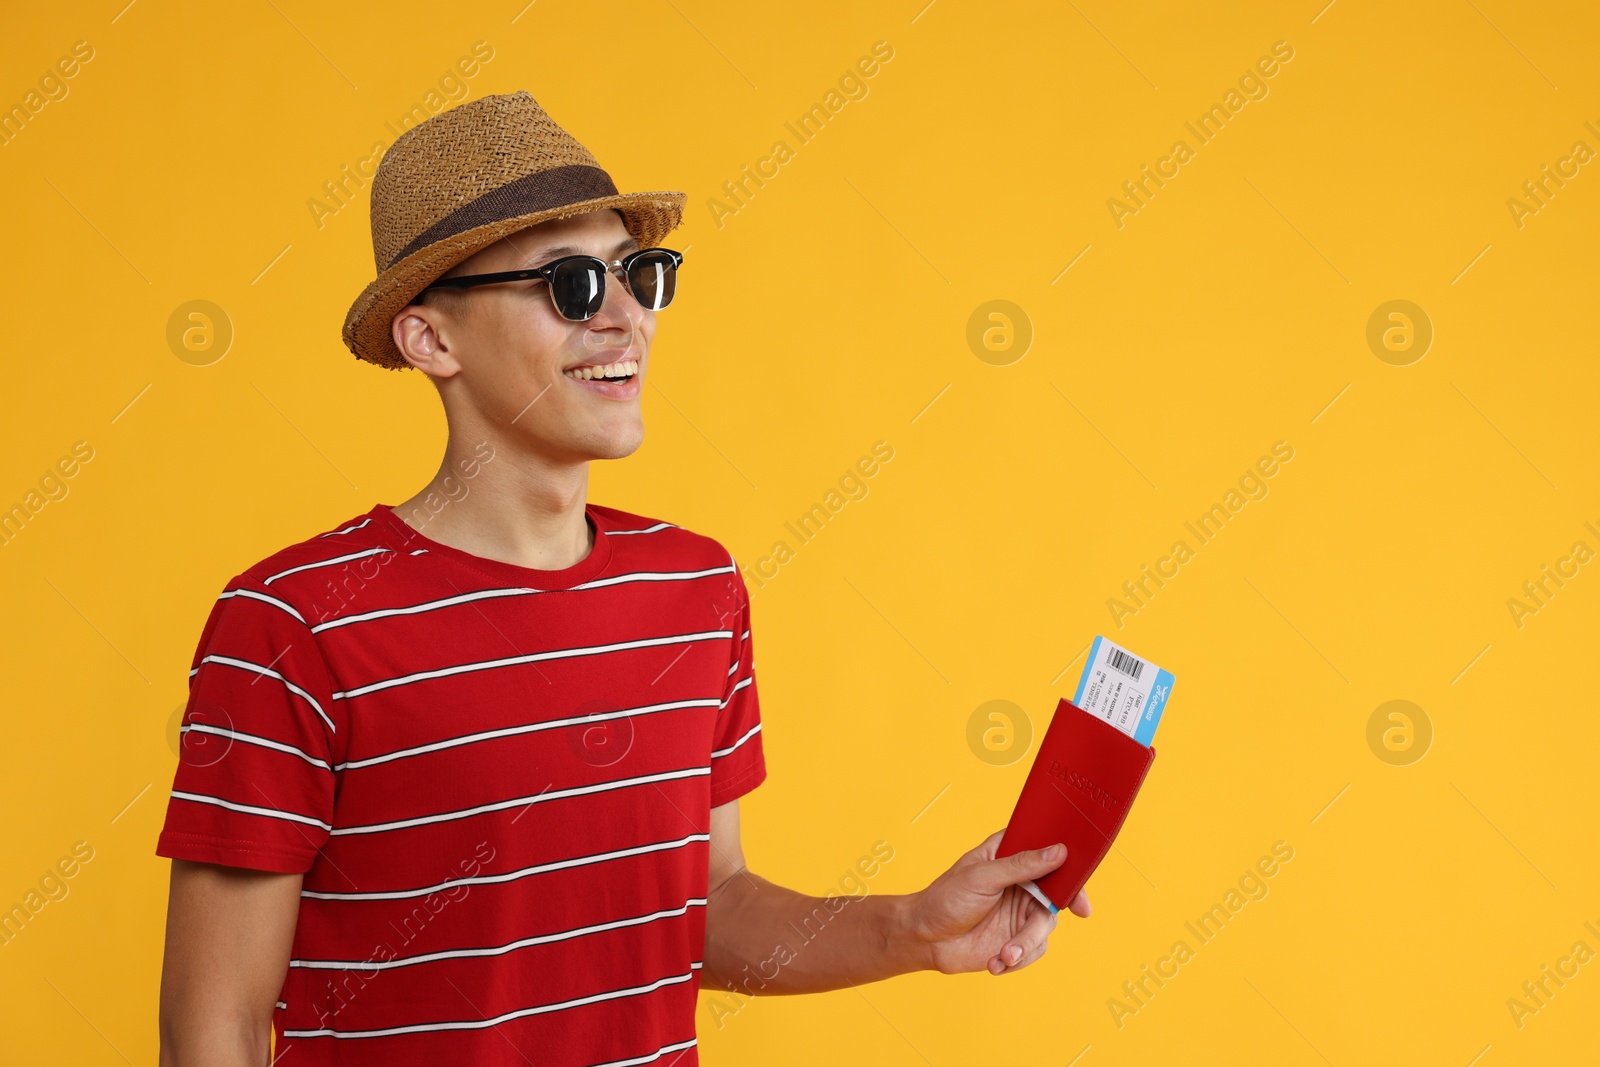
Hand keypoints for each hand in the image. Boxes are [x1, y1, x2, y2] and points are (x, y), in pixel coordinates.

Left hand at [904, 830, 1090, 975]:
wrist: (925, 939)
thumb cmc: (945, 899)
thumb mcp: (981, 877)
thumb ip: (1020, 866)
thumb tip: (1058, 853)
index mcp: (1009, 855)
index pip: (1046, 849)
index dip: (1068, 859)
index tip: (1078, 873)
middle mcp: (1021, 882)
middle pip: (1057, 889)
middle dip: (1067, 903)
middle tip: (1080, 910)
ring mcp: (1020, 912)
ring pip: (1045, 925)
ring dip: (1027, 943)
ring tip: (1005, 954)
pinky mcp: (1017, 939)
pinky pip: (1035, 950)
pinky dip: (1018, 959)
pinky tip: (996, 961)